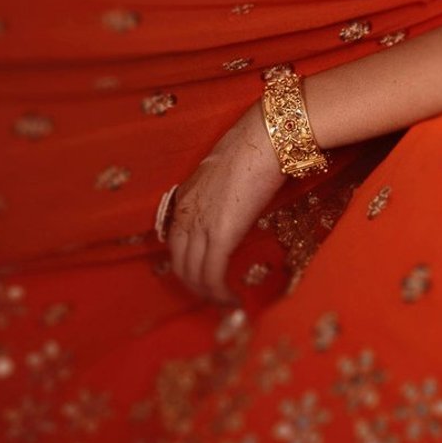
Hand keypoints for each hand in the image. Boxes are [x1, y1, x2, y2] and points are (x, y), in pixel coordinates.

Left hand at [159, 103, 284, 304]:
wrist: (265, 138)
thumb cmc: (254, 148)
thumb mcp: (226, 174)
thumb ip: (222, 195)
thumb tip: (235, 207)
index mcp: (185, 199)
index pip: (176, 244)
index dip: (187, 267)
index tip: (203, 279)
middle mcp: (185, 214)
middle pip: (180, 264)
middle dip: (195, 287)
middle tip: (213, 299)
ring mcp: (200, 225)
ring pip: (194, 273)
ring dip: (207, 294)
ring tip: (224, 304)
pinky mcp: (220, 234)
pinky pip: (212, 273)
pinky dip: (218, 291)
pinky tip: (232, 299)